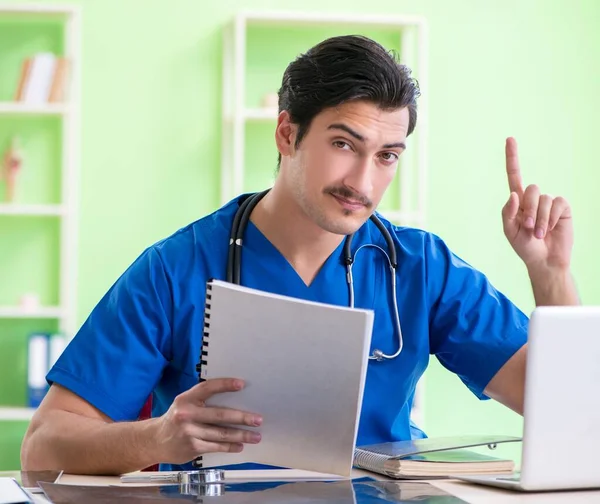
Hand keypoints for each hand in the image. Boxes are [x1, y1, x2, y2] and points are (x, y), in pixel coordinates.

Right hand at [155, 378, 261, 463]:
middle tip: (258, 419)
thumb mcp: (184, 403)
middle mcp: (187, 414)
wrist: (155, 441)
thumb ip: (202, 400)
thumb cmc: (177, 418)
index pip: (208, 388)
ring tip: (256, 436)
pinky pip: (216, 447)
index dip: (225, 385)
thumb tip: (234, 398)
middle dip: (242, 418)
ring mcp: (189, 432)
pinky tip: (240, 445)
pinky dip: (230, 446)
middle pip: (220, 415)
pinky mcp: (192, 447)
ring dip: (241, 435)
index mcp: (186, 398)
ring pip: (221, 434)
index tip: (242, 384)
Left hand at [501, 137, 572, 271]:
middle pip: (530, 189)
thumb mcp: (510, 231)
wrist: (544, 260)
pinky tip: (550, 230)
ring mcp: (549, 202)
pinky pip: (556, 204)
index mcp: (518, 202)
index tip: (510, 139)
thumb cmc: (524, 247)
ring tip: (538, 234)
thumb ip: (507, 213)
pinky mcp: (562, 207)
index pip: (514, 176)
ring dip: (539, 218)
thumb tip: (513, 194)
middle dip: (528, 209)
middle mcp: (534, 198)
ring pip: (543, 199)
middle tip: (528, 227)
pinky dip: (550, 218)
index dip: (512, 158)